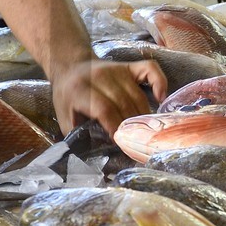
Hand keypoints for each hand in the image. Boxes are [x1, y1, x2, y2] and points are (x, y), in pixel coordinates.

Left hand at [50, 58, 166, 134]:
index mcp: (80, 90)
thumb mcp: (64, 118)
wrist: (70, 66)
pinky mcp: (129, 66)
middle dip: (132, 127)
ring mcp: (117, 69)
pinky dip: (160, 83)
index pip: (104, 109)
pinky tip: (161, 100)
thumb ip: (77, 136)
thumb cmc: (68, 97)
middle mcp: (100, 76)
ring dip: (144, 116)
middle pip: (124, 104)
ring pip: (138, 95)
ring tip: (146, 132)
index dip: (115, 127)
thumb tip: (92, 159)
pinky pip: (151, 70)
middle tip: (137, 144)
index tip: (122, 144)